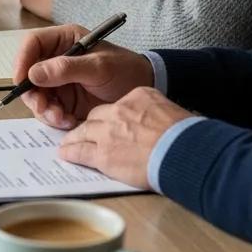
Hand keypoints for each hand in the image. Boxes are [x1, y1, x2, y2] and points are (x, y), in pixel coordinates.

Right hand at [13, 24, 153, 130]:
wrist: (144, 91)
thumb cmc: (125, 70)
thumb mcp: (99, 67)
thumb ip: (67, 68)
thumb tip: (34, 73)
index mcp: (64, 40)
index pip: (32, 44)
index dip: (22, 60)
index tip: (21, 81)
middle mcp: (56, 59)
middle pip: (29, 73)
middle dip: (33, 94)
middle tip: (44, 109)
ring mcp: (59, 81)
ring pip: (36, 95)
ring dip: (44, 110)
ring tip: (62, 119)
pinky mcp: (64, 100)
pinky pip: (48, 110)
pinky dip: (55, 119)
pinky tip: (70, 122)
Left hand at [58, 88, 194, 188]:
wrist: (184, 151)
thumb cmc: (186, 135)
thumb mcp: (172, 111)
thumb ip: (156, 112)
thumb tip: (159, 121)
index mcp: (137, 96)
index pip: (117, 105)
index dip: (112, 117)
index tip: (112, 123)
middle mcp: (118, 110)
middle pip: (97, 116)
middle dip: (91, 126)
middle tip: (85, 133)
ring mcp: (108, 132)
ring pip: (84, 132)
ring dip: (75, 138)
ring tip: (68, 143)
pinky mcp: (103, 155)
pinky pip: (80, 151)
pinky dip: (71, 152)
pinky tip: (66, 154)